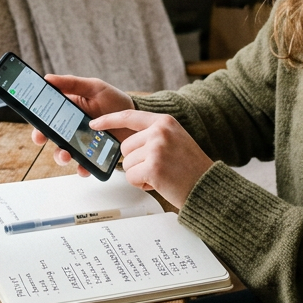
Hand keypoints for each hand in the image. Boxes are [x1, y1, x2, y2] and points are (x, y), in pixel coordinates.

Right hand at [30, 75, 133, 176]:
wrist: (137, 118)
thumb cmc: (114, 101)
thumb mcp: (94, 87)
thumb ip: (72, 83)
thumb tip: (48, 78)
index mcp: (68, 111)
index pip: (46, 117)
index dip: (37, 122)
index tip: (36, 126)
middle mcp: (72, 128)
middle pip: (51, 136)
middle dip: (44, 139)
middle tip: (43, 139)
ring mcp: (82, 143)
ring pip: (64, 152)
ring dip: (61, 156)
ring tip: (67, 155)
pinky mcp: (93, 156)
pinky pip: (84, 165)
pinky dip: (82, 168)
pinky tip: (85, 167)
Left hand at [90, 109, 212, 208]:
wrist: (207, 186)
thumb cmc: (191, 168)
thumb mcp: (175, 140)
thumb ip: (153, 136)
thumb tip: (127, 144)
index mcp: (164, 122)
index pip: (129, 116)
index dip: (109, 120)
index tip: (94, 124)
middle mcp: (160, 131)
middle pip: (125, 147)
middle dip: (136, 162)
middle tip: (157, 168)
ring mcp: (156, 148)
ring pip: (127, 164)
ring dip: (140, 174)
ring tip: (162, 175)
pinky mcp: (153, 167)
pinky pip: (131, 177)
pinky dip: (142, 184)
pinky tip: (159, 183)